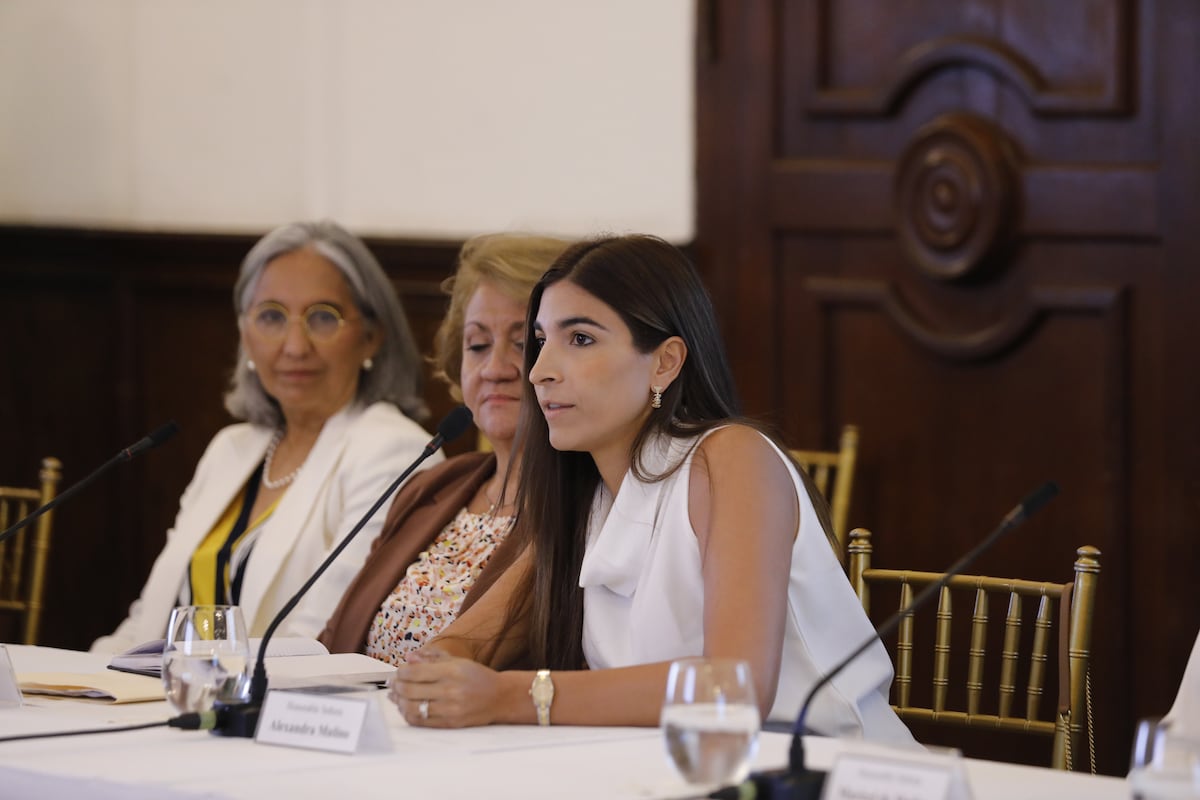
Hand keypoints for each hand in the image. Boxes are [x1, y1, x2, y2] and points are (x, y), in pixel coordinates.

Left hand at [388, 649, 507, 727]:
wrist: (500, 698)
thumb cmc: (477, 677)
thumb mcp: (458, 661)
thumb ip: (432, 657)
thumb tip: (409, 658)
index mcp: (452, 671)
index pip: (414, 672)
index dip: (401, 672)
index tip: (399, 672)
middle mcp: (450, 691)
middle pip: (410, 690)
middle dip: (396, 686)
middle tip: (392, 684)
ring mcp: (450, 709)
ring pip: (412, 708)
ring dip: (399, 702)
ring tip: (396, 696)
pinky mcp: (450, 724)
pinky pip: (421, 721)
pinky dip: (408, 714)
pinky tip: (406, 708)